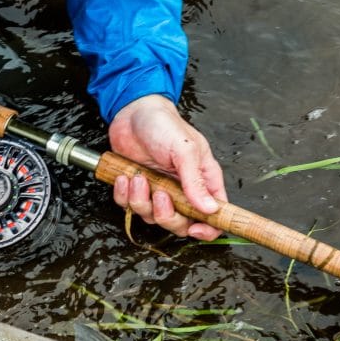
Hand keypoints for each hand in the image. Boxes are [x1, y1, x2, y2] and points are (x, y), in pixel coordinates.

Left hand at [108, 94, 227, 240]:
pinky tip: (125, 177)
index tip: (195, 228)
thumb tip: (210, 209)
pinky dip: (124, 196)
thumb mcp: (184, 149)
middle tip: (160, 195)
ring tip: (139, 178)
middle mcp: (183, 190)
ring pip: (152, 217)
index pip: (214, 215)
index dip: (208, 229)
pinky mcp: (138, 188)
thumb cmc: (164, 124)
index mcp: (203, 180)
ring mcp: (159, 191)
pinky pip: (130, 206)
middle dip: (168, 216)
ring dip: (141, 201)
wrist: (133, 112)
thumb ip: (195, 181)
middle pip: (181, 224)